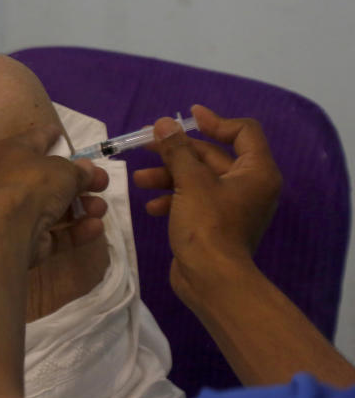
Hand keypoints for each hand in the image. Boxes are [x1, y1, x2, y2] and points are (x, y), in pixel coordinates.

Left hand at [0, 124, 108, 265]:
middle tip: (102, 182)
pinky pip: (53, 231)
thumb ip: (79, 170)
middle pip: (48, 178)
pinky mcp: (23, 237)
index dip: (49, 136)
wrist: (11, 229)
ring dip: (81, 206)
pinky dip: (74, 229)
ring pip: (52, 206)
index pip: (33, 140)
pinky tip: (96, 227)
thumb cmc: (34, 184)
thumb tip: (87, 169)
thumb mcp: (64, 169)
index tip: (61, 133)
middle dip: (78, 181)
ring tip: (101, 207)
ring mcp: (14, 211)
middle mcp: (7, 180)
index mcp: (9, 153)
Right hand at [133, 105, 281, 296]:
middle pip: (212, 155)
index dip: (215, 121)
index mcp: (256, 171)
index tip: (187, 116)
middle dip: (177, 151)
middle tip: (146, 144)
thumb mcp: (190, 182)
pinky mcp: (215, 223)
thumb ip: (176, 150)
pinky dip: (173, 198)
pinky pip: (194, 200)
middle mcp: (248, 186)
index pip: (243, 132)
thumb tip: (164, 123)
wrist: (212, 280)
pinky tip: (152, 206)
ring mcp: (232, 206)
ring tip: (140, 179)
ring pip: (198, 179)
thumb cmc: (208, 225)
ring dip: (168, 175)